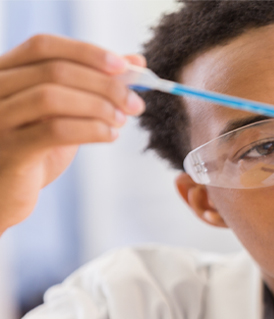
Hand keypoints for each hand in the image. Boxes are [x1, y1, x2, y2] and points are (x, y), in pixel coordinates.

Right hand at [0, 34, 145, 233]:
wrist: (5, 194)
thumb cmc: (35, 147)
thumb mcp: (65, 111)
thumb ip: (95, 84)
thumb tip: (136, 63)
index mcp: (5, 72)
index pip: (44, 46)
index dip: (87, 52)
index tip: (124, 66)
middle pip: (55, 70)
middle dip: (105, 84)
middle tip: (134, 102)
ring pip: (52, 97)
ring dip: (99, 106)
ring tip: (121, 120)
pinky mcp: (9, 150)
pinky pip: (55, 131)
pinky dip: (92, 130)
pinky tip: (110, 135)